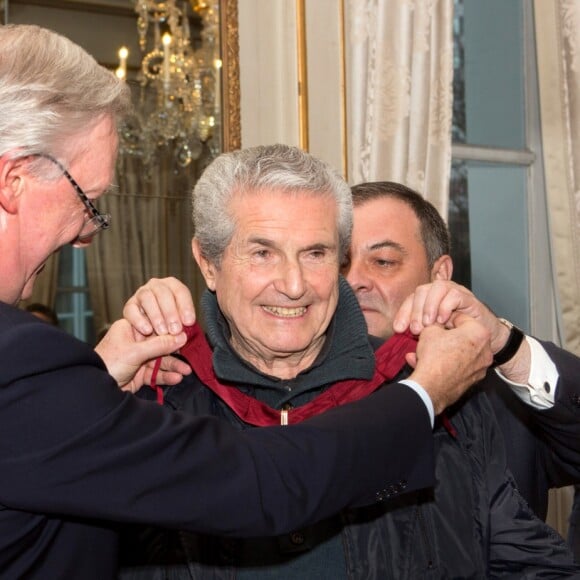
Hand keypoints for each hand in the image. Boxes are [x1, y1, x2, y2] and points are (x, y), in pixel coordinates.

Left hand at [95, 319, 189, 392]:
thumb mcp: (135, 352)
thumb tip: (181, 337)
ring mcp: (138, 358)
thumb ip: (160, 344)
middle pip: (161, 343)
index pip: (155, 325)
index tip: (186, 333)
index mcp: (130, 329)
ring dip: (174, 365)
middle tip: (190, 353)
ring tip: (186, 370)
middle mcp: (135, 342)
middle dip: (176, 351)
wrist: (93, 391)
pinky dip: (167, 376)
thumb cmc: (107, 364)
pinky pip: (157, 373)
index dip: (171, 329)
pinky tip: (177, 378)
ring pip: (161, 360)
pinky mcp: (139, 374)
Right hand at [123, 277, 195, 336]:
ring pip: (147, 298)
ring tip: (163, 332)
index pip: (180, 291)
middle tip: (175, 330)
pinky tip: (147, 330)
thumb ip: (185, 321)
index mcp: (172, 285)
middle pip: (163, 293)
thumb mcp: (181, 321)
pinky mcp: (129, 305)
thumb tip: (187, 325)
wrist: (151, 333)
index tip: (189, 322)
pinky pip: (132, 310)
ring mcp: (141, 293)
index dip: (186, 306)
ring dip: (156, 316)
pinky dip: (139, 320)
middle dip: (171, 312)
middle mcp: (156, 285)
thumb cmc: (171, 325)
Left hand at [393, 280, 525, 358]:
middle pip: (420, 291)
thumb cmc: (459, 342)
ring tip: (428, 324)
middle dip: (414, 310)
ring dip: (429, 306)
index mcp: (427, 301)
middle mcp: (439, 294)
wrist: (487, 341)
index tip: (398, 329)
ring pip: (436, 288)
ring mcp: (454, 293)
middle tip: (414, 329)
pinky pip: (454, 294)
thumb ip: (422, 346)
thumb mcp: (435, 343)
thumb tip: (408, 355)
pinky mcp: (468, 297)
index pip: (410, 301)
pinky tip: (443, 321)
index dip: (402, 314)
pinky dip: (445, 306)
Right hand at [408, 313, 492, 414]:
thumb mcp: (430, 330)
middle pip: (464, 336)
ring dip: (446, 351)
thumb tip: (436, 326)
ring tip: (428, 353)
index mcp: (479, 332)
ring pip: (461, 353)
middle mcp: (486, 350)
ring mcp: (481, 367)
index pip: (461, 318)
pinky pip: (459, 367)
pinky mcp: (473, 380)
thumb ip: (436, 324)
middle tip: (434, 337)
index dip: (446, 319)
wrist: (431, 387)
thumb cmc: (434, 357)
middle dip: (448, 336)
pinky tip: (431, 365)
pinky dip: (448, 365)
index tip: (437, 323)